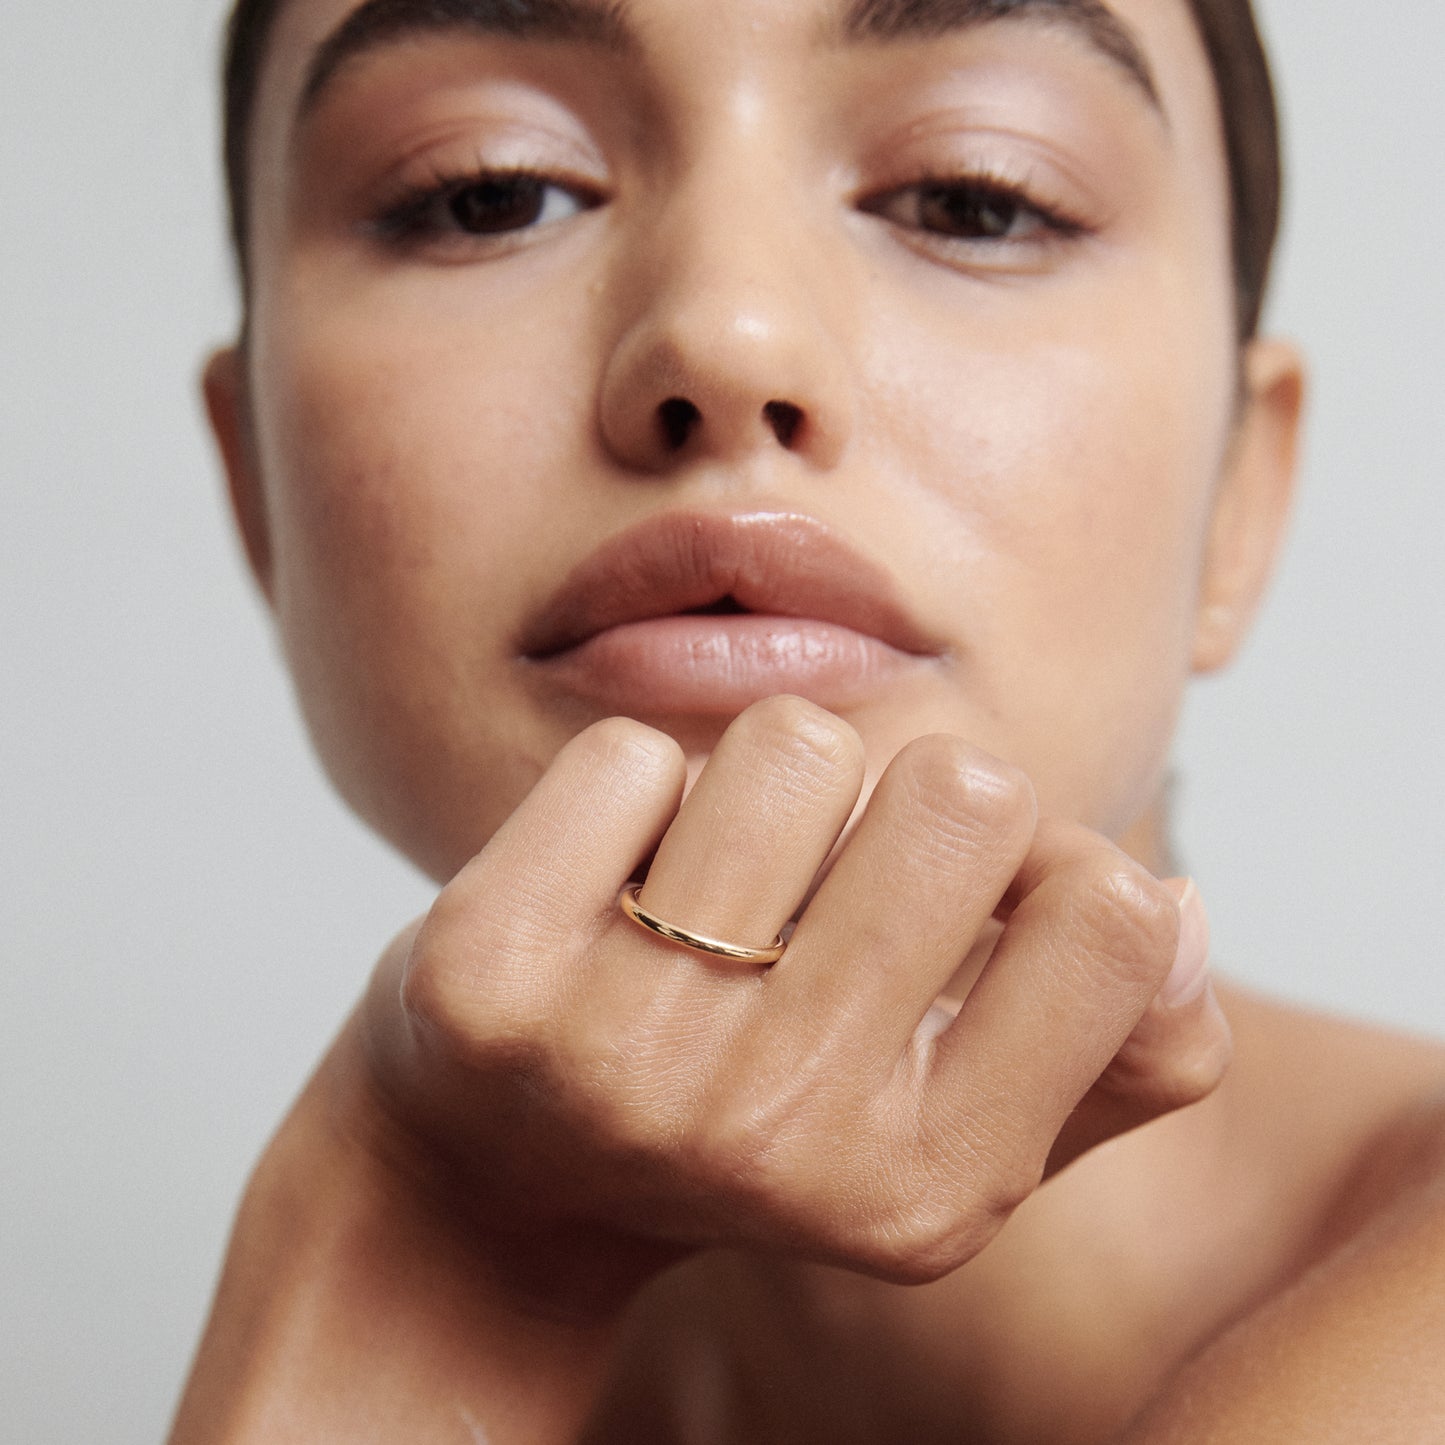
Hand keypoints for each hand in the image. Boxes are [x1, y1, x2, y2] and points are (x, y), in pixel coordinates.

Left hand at [355, 696, 1228, 1302]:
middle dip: (907, 806)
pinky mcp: (488, 976)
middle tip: (824, 884)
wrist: (501, 1180)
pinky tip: (602, 891)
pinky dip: (630, 793)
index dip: (1051, 862)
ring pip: (793, 743)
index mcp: (932, 1187)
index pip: (1113, 912)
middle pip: (963, 788)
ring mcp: (625, 1056)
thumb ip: (1113, 1049)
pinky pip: (628, 753)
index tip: (963, 896)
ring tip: (711, 892)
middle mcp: (783, 1133)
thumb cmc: (756, 1123)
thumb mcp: (951, 1130)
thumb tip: (1182, 908)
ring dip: (764, 789)